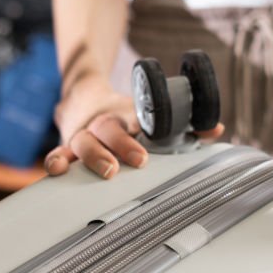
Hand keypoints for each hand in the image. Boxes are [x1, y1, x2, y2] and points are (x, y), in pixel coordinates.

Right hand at [45, 74, 224, 178]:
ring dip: (94, 155)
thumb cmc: (125, 117)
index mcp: (127, 116)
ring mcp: (82, 135)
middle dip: (123, 144)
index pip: (137, 119)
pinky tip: (56, 171)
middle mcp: (104, 124)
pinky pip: (58, 152)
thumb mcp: (150, 115)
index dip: (146, 128)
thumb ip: (185, 124)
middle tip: (140, 160)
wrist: (84, 100)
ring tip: (108, 171)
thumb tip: (217, 129)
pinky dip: (56, 161)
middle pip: (110, 129)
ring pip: (83, 141)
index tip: (154, 137)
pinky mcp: (66, 146)